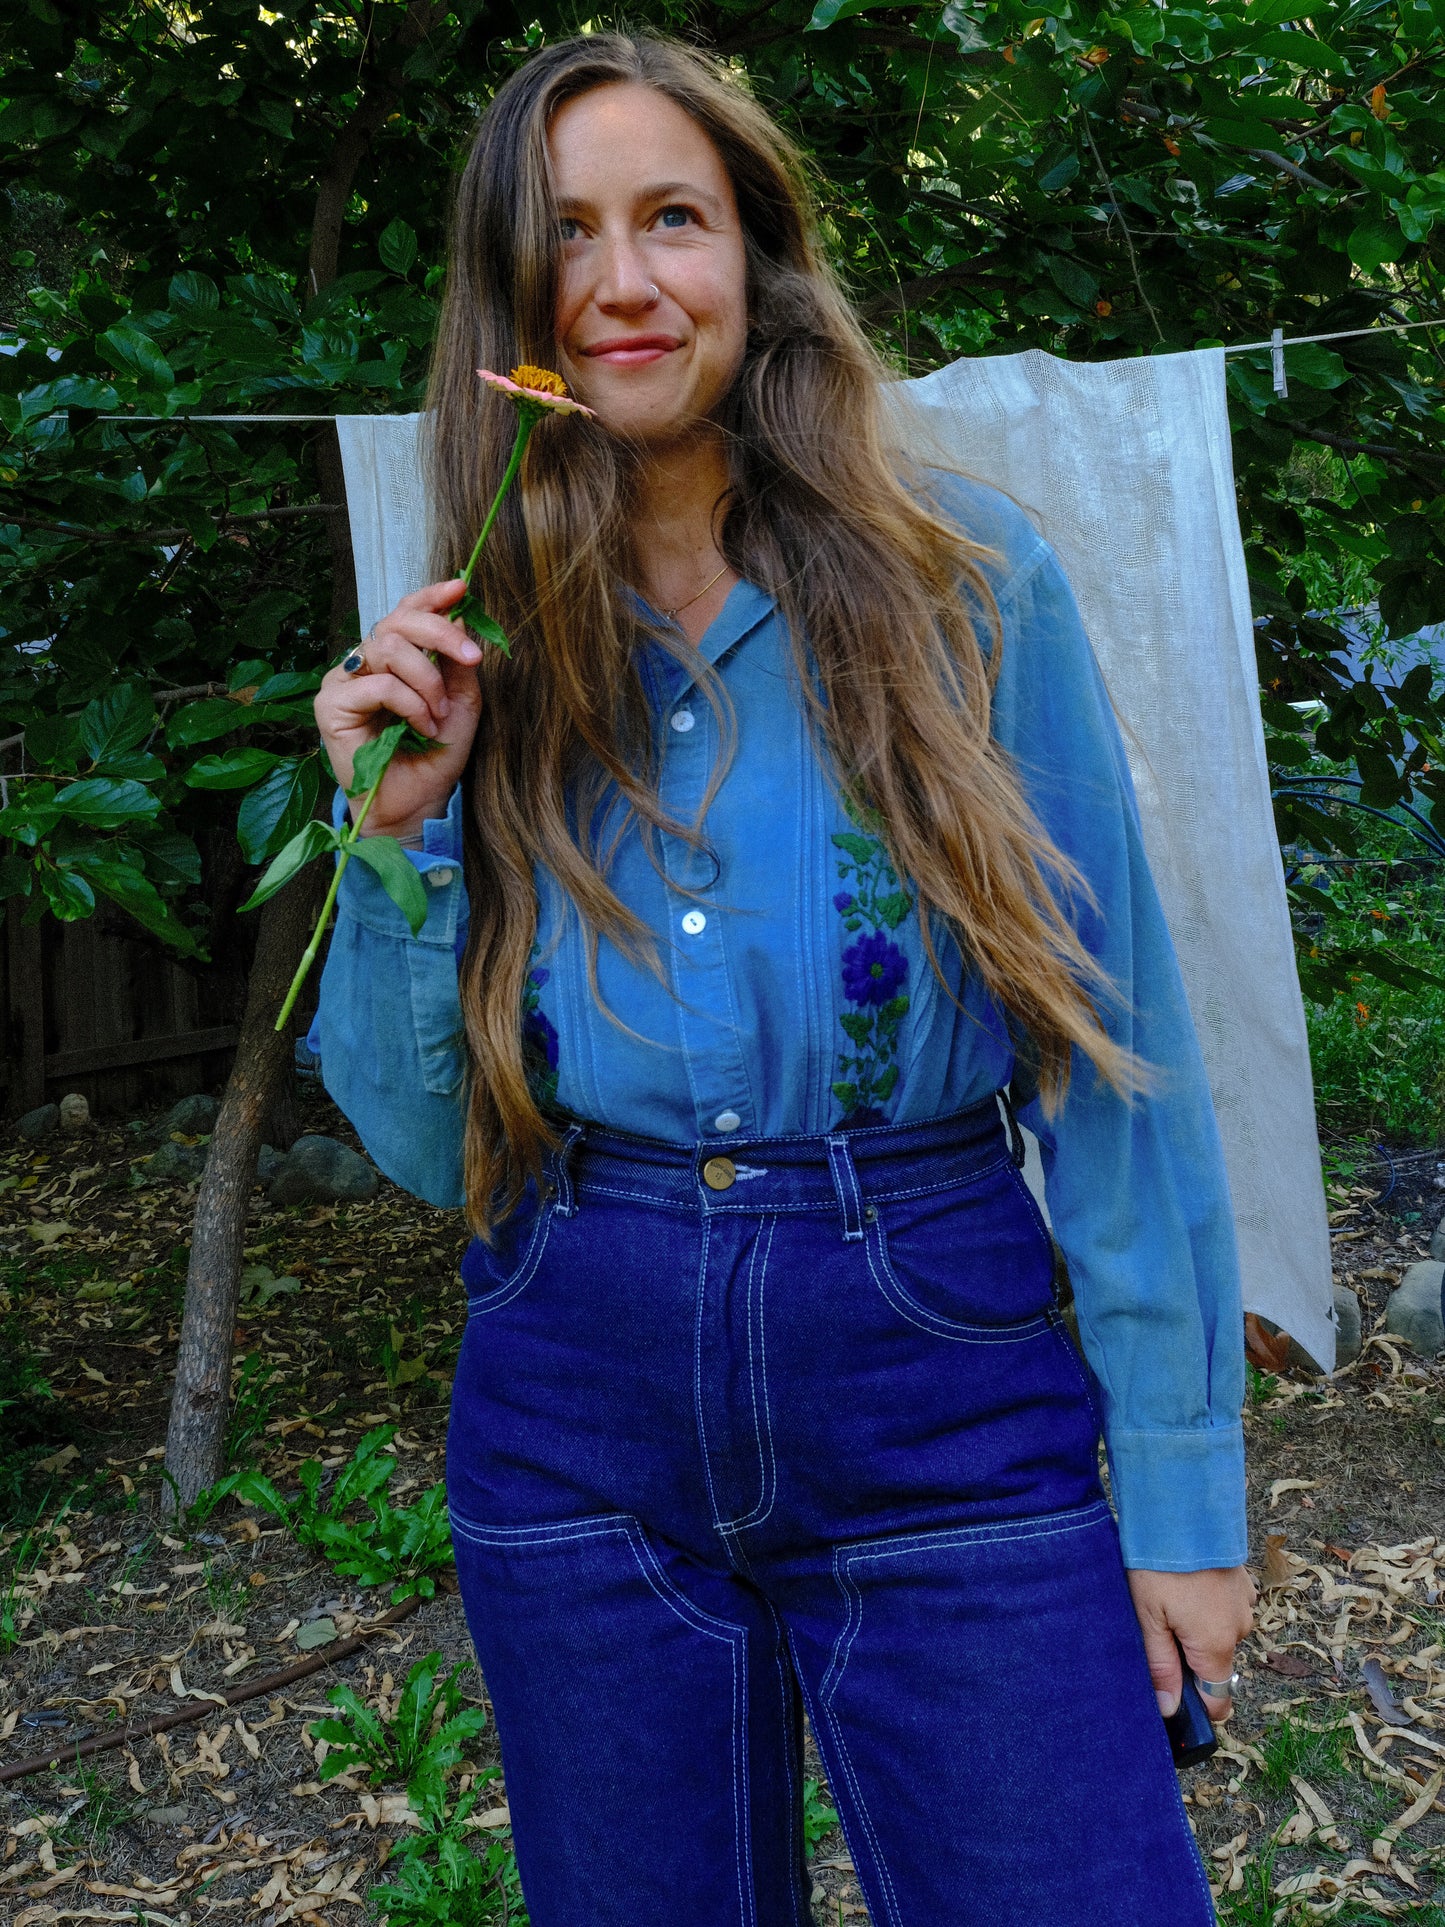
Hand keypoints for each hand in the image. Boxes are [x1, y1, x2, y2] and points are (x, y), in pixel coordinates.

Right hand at [314, 578, 483, 840]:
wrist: (415, 807)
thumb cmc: (433, 759)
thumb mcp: (460, 704)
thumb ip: (458, 665)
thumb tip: (460, 615)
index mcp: (391, 659)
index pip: (404, 613)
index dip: (431, 597)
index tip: (461, 588)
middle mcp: (362, 664)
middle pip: (396, 622)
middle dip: (440, 634)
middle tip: (472, 657)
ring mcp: (343, 682)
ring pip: (388, 648)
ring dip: (428, 681)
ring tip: (439, 716)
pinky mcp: (331, 706)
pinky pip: (380, 684)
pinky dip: (411, 704)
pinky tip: (423, 728)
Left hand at [1127, 1565, 1255, 1720]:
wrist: (1180, 1508)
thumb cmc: (1158, 1564)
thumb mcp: (1147, 1617)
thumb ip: (1160, 1666)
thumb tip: (1169, 1710)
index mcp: (1216, 1644)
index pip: (1218, 1699)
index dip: (1195, 1704)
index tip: (1171, 1690)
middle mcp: (1239, 1629)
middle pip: (1214, 1663)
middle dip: (1187, 1655)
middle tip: (1156, 1625)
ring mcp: (1244, 1603)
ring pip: (1219, 1633)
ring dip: (1197, 1626)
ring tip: (1168, 1597)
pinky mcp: (1242, 1582)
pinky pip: (1224, 1608)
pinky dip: (1206, 1604)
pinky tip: (1185, 1583)